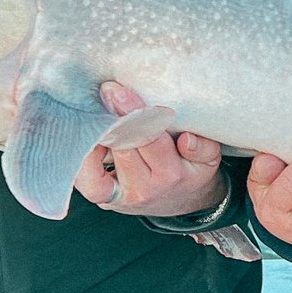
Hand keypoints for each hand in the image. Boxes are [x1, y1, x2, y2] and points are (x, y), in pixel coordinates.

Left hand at [73, 82, 224, 217]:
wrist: (180, 201)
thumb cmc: (190, 171)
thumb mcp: (209, 158)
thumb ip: (203, 146)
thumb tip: (187, 138)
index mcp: (170, 174)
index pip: (149, 140)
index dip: (132, 114)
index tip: (117, 91)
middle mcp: (143, 188)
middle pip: (120, 147)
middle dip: (110, 118)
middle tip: (104, 92)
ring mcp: (120, 196)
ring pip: (95, 166)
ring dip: (92, 138)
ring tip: (95, 116)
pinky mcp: (104, 198)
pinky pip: (85, 181)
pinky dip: (82, 158)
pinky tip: (88, 139)